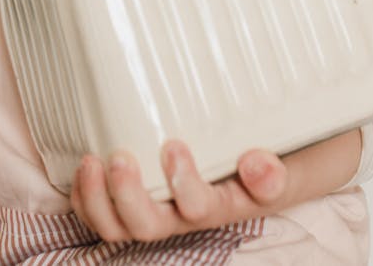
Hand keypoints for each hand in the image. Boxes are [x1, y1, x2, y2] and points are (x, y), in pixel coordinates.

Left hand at [70, 140, 288, 242]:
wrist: (277, 164)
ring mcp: (161, 209)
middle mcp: (187, 214)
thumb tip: (257, 165)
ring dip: (99, 200)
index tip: (174, 145)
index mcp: (223, 206)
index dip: (182, 186)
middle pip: (149, 226)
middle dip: (128, 196)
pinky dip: (87, 198)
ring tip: (92, 161)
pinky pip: (106, 215)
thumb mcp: (287, 166)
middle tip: (121, 157)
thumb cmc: (276, 161)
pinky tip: (85, 169)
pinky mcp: (141, 197)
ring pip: (121, 228)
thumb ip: (274, 173)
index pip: (199, 210)